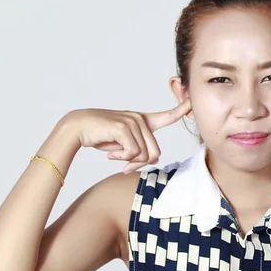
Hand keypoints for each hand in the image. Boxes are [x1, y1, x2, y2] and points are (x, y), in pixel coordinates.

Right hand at [63, 99, 191, 172]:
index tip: (193, 103)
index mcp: (141, 120)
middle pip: (155, 152)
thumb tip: (153, 160)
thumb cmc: (100, 137)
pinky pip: (133, 153)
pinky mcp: (124, 127)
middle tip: (125, 166)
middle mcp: (140, 119)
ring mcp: (133, 122)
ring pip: (145, 154)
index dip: (181, 110)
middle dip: (140, 164)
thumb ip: (140, 150)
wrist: (77, 128)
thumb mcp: (124, 146)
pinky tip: (110, 154)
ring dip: (129, 162)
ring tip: (115, 156)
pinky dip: (121, 159)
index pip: (166, 116)